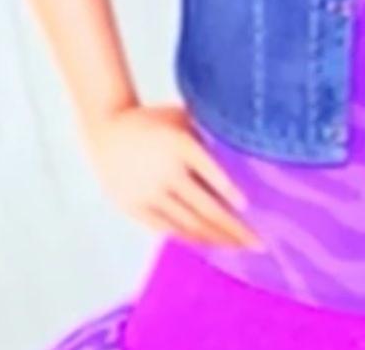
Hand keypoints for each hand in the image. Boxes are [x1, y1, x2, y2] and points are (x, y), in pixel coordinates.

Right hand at [83, 102, 263, 251]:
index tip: (247, 206)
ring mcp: (148, 193)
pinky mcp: (135, 208)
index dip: (227, 189)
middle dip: (234, 228)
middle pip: (204, 207)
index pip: (208, 169)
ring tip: (239, 246)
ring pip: (189, 223)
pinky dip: (191, 237)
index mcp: (178, 143)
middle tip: (258, 242)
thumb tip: (245, 149)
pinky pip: (168, 229)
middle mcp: (163, 171)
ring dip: (217, 237)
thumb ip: (206, 134)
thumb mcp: (180, 118)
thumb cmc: (154, 122)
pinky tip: (210, 243)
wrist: (106, 131)